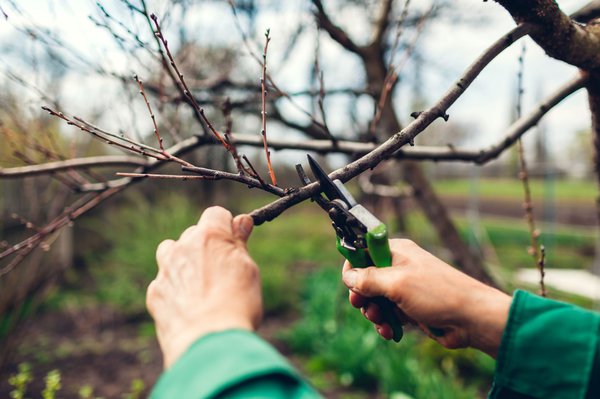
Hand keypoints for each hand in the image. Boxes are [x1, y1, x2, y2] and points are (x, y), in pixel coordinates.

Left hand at [147, 206, 261, 368]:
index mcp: (210, 236)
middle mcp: (183, 247)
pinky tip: (189, 307)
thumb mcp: (248, 270)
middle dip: (206, 246)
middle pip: (193, 233)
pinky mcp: (155, 293)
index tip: (236, 242)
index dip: (227, 227)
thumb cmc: (236, 305)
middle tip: (223, 271)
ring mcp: (165, 270)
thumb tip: (241, 222)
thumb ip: (240, 244)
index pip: (216, 214)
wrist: (207, 344)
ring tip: (200, 284)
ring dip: (183, 261)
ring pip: (171, 252)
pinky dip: (174, 289)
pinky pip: (164, 282)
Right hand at [342, 239, 510, 357]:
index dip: (353, 268)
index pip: (363, 252)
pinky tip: (390, 332)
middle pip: (366, 279)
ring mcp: (405, 288)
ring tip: (381, 322)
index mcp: (396, 252)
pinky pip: (389, 314)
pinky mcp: (411, 307)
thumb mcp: (397, 284)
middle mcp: (399, 267)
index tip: (350, 285)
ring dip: (374, 313)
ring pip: (376, 300)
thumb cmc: (438, 294)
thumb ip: (368, 279)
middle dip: (362, 296)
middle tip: (363, 307)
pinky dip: (386, 323)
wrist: (472, 318)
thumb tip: (348, 277)